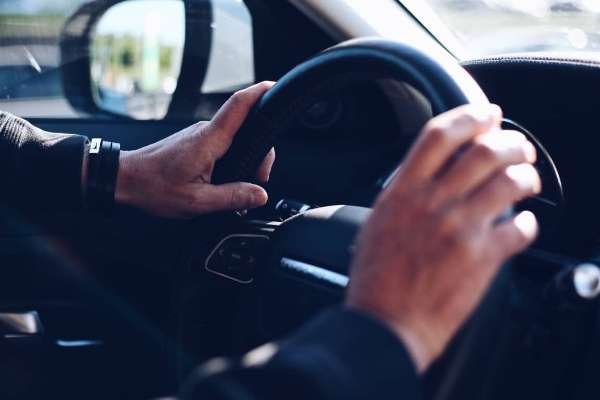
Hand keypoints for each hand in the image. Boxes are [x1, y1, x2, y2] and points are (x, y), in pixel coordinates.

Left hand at [115, 82, 275, 217]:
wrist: (123, 179)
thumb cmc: (152, 187)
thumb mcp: (196, 202)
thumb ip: (231, 197)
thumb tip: (259, 195)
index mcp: (209, 140)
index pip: (239, 105)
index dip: (259, 92)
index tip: (275, 86)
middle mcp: (205, 132)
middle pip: (246, 128)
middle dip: (260, 152)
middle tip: (256, 182)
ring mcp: (199, 135)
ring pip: (235, 138)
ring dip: (245, 158)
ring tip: (237, 188)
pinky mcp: (194, 143)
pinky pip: (222, 145)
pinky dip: (231, 159)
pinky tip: (224, 181)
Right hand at [346, 104, 539, 372]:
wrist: (386, 323)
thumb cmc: (376, 277)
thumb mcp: (377, 222)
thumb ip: (404, 193)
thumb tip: (429, 174)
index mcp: (403, 191)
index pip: (440, 135)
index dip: (470, 116)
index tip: (487, 114)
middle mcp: (433, 203)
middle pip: (484, 151)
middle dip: (511, 142)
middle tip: (519, 147)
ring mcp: (460, 229)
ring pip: (510, 182)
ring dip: (526, 176)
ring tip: (528, 181)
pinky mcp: (482, 258)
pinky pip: (520, 229)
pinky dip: (528, 223)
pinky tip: (523, 223)